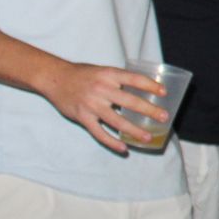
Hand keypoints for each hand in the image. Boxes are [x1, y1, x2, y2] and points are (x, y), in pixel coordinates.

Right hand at [38, 63, 166, 154]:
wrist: (54, 78)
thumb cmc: (83, 74)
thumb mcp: (103, 71)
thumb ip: (119, 80)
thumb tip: (144, 88)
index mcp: (109, 75)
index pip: (134, 79)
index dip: (151, 85)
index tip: (164, 92)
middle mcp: (102, 89)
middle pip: (130, 102)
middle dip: (149, 110)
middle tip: (164, 117)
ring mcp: (92, 105)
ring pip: (117, 121)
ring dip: (134, 130)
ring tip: (148, 137)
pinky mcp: (82, 117)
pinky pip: (99, 133)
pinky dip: (112, 141)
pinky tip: (123, 147)